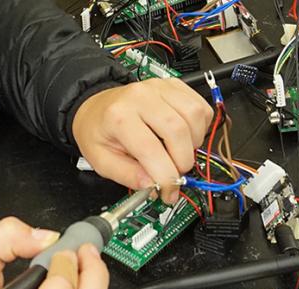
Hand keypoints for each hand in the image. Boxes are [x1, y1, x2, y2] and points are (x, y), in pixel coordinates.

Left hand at [72, 78, 213, 202]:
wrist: (97, 109)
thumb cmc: (99, 132)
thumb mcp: (101, 161)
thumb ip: (127, 176)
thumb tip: (153, 185)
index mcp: (118, 116)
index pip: (150, 149)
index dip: (165, 176)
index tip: (168, 192)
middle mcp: (140, 97)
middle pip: (177, 131)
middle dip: (182, 162)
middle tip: (174, 175)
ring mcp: (159, 88)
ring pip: (194, 116)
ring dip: (193, 144)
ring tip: (178, 154)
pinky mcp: (174, 86)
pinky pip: (201, 107)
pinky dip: (200, 128)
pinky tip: (184, 137)